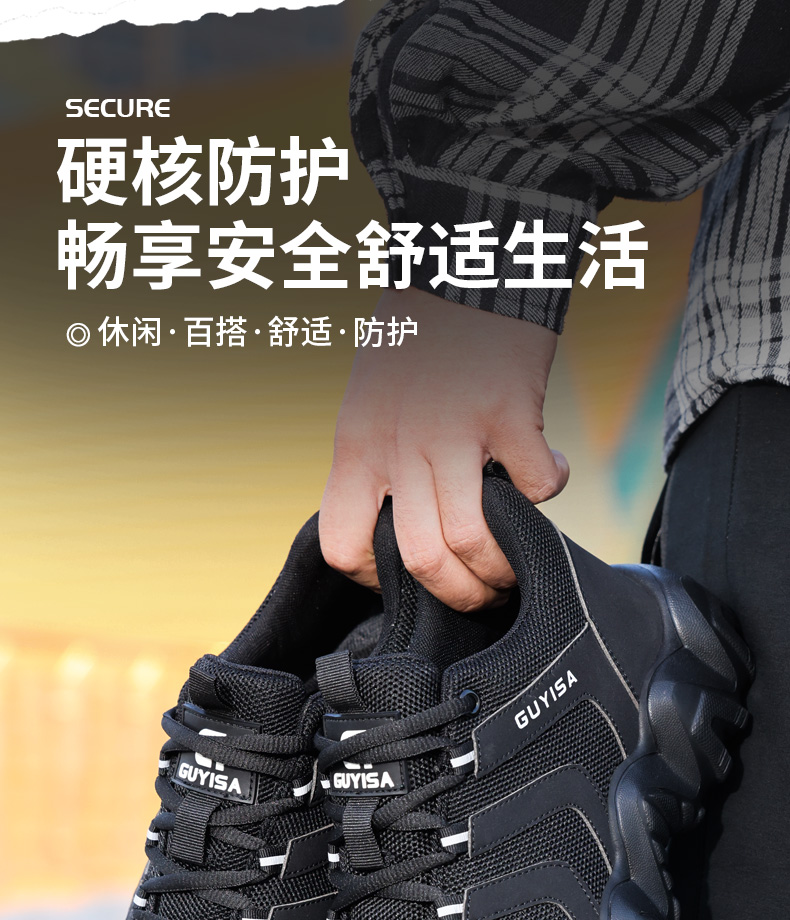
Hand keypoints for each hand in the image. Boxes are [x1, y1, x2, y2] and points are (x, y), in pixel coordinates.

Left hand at [319, 286, 568, 610]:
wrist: (460, 254)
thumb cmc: (418, 335)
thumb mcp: (370, 400)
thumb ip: (380, 462)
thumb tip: (406, 527)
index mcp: (356, 445)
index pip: (343, 546)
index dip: (376, 579)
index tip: (406, 574)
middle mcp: (398, 444)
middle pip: (421, 560)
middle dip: (459, 594)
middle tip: (482, 591)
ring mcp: (453, 430)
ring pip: (472, 540)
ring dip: (503, 566)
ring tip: (519, 557)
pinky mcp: (508, 411)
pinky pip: (536, 486)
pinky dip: (550, 488)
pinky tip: (549, 469)